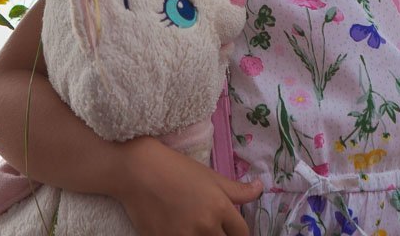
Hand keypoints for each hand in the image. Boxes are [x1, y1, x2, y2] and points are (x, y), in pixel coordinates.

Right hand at [113, 135, 262, 234]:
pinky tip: (182, 231)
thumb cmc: (176, 169)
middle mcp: (205, 226)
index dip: (240, 233)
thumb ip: (237, 189)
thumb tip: (260, 189)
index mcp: (220, 208)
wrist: (138, 172)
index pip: (242, 233)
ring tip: (199, 229)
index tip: (233, 231)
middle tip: (216, 229)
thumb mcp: (210, 176)